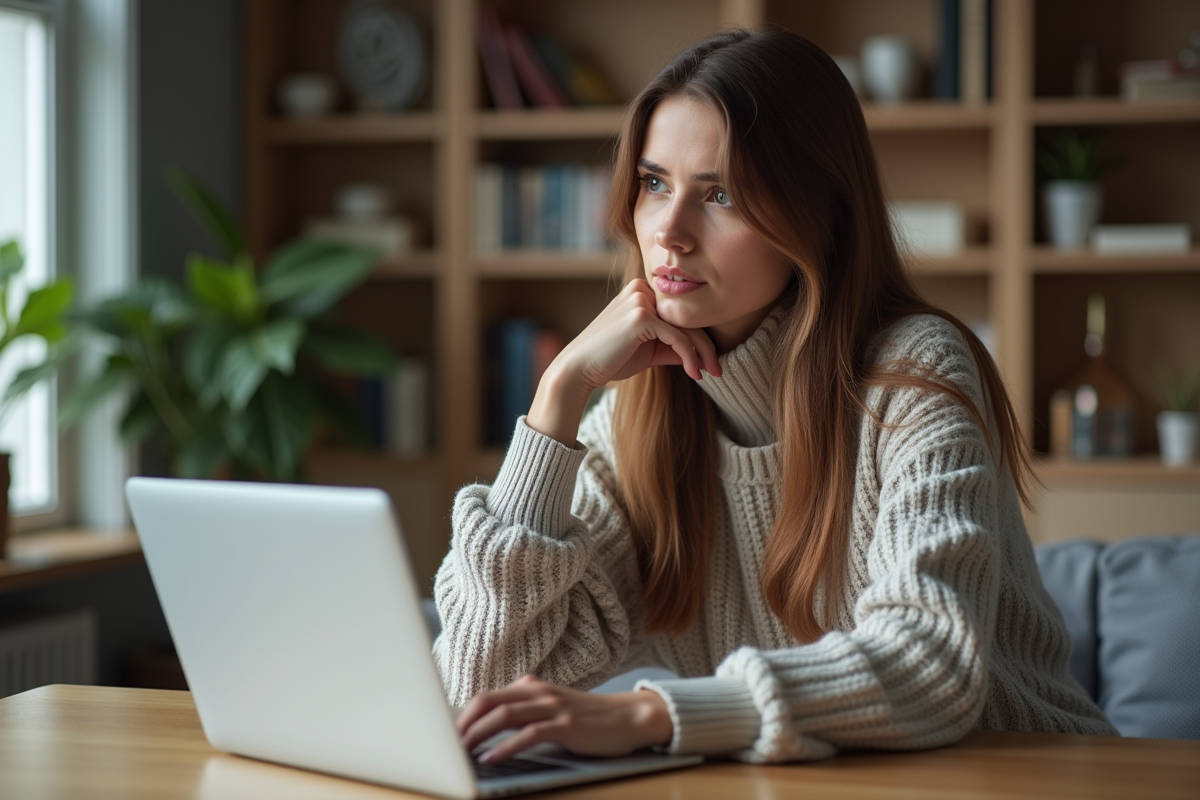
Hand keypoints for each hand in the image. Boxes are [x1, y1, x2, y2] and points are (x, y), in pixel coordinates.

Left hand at [457, 674, 673, 763]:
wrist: (628, 717)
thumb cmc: (587, 718)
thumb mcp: (551, 707)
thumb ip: (524, 711)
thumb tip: (486, 729)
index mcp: (531, 686)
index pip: (487, 696)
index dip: (463, 715)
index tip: (445, 734)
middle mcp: (538, 692)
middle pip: (489, 701)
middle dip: (463, 723)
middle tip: (445, 744)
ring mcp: (552, 706)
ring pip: (504, 716)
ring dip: (478, 734)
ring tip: (462, 751)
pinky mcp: (565, 725)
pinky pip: (529, 734)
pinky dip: (506, 747)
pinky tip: (492, 758)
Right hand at [526, 279, 720, 443]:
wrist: (579, 369)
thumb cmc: (610, 360)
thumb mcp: (649, 351)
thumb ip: (673, 346)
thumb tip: (702, 354)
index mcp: (641, 292)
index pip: (680, 313)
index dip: (700, 337)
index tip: (712, 361)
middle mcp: (641, 289)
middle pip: (687, 318)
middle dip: (707, 346)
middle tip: (719, 369)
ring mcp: (640, 300)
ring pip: (686, 327)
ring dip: (703, 353)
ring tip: (712, 373)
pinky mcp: (641, 316)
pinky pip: (677, 337)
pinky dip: (690, 356)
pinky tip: (695, 373)